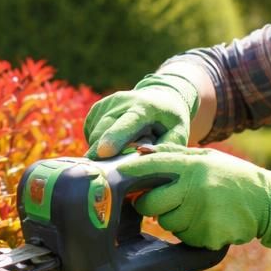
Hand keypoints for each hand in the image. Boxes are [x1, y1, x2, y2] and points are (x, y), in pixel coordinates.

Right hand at [84, 71, 199, 158]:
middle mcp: (123, 101)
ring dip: (101, 151)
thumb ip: (164, 149)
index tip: (104, 152)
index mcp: (145, 107)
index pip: (127, 123)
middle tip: (106, 174)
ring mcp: (107, 103)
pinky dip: (99, 144)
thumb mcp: (178, 133)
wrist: (160, 96)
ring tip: (119, 154)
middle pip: (104, 131)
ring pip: (95, 135)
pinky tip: (113, 145)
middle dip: (101, 154)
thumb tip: (145, 164)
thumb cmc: (170, 121)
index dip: (115, 138)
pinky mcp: (97, 108)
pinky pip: (91, 134)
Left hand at [115, 144, 270, 266]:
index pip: (150, 166)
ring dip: (174, 219)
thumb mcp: (206, 158)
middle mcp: (194, 187)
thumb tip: (138, 152)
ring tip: (197, 208)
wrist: (268, 202)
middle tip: (162, 202)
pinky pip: (184, 237)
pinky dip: (191, 232)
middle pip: (149, 203)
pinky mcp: (208, 235)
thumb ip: (173, 156)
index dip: (128, 173)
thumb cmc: (231, 177)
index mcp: (192, 164)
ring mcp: (201, 213)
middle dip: (148, 205)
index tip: (112, 177)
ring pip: (166, 223)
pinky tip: (208, 220)